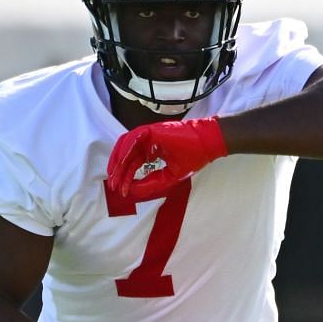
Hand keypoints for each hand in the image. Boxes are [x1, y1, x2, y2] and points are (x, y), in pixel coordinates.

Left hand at [106, 116, 226, 201]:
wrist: (208, 143)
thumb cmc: (194, 156)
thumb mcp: (170, 176)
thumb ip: (152, 183)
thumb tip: (132, 190)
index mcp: (151, 152)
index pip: (133, 164)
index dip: (126, 178)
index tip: (122, 191)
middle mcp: (146, 143)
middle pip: (125, 156)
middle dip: (118, 172)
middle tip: (114, 185)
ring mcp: (147, 135)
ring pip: (124, 146)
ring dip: (118, 161)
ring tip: (115, 176)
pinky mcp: (150, 130)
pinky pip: (132, 139)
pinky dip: (125, 151)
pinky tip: (122, 164)